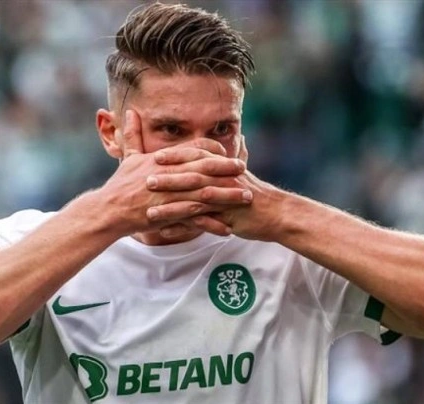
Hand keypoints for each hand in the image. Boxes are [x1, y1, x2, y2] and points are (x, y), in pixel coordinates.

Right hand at [97, 110, 252, 236]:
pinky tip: (228, 227)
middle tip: (243, 169)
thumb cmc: (119, 185)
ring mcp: (170, 195)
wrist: (109, 210)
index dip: (211, 150)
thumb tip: (130, 112)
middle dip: (226, 168)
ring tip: (245, 197)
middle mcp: (169, 174)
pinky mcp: (169, 214)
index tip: (226, 153)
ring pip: (205, 192)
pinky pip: (196, 218)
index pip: (192, 149)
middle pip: (204, 168)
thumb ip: (133, 135)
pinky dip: (213, 222)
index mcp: (162, 160)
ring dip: (227, 195)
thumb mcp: (128, 157)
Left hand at [146, 134, 285, 240]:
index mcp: (223, 167)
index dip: (176, 155)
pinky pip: (201, 223)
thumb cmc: (254, 195)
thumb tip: (211, 149)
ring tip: (150, 212)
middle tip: (145, 179)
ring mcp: (225, 199)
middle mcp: (223, 179)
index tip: (155, 155)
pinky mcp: (227, 218)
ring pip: (194, 200)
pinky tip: (165, 233)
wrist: (277, 214)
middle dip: (168, 178)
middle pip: (192, 176)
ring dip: (171, 206)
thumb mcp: (237, 176)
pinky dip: (183, 228)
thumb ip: (220, 164)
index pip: (197, 156)